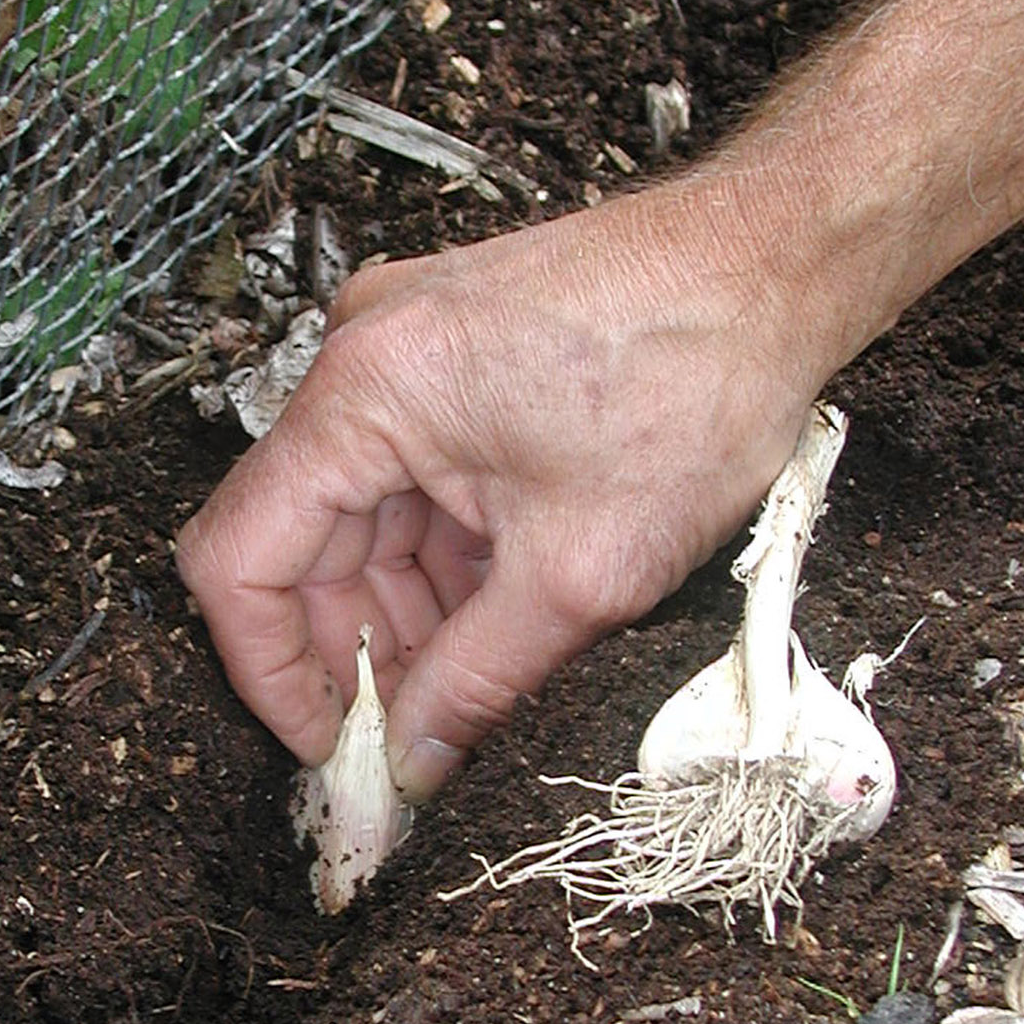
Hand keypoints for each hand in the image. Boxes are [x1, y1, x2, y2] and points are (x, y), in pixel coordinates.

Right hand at [176, 187, 820, 800]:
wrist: (783, 259)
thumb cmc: (699, 374)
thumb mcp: (581, 574)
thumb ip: (476, 683)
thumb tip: (413, 764)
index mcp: (364, 395)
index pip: (240, 561)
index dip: (269, 673)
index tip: (325, 746)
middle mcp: (360, 360)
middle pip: (298, 548)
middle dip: (351, 655)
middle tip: (407, 742)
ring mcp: (402, 353)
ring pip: (356, 526)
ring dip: (402, 617)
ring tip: (469, 684)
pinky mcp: (447, 360)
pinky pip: (406, 486)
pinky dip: (438, 564)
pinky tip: (494, 617)